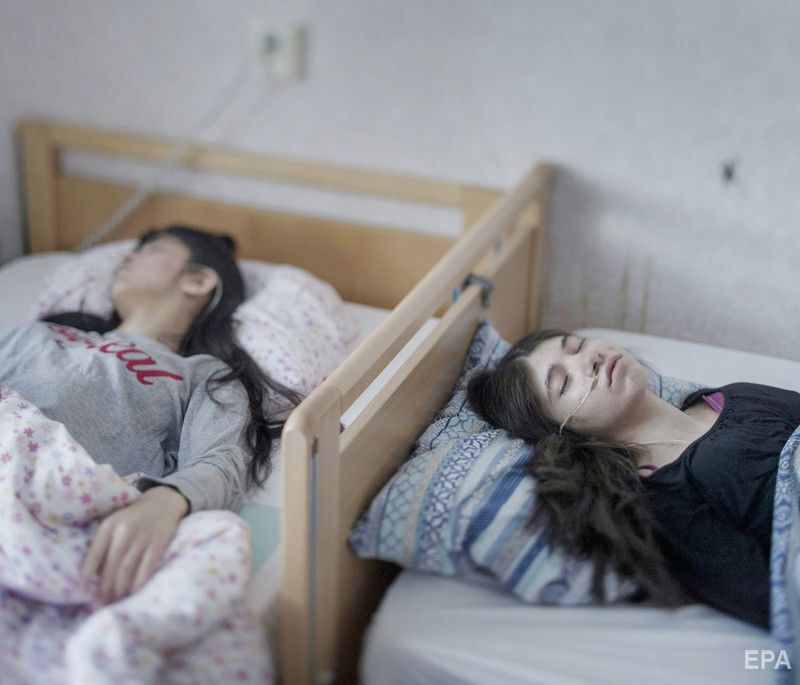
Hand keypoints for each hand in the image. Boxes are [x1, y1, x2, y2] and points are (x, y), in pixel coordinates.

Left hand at [80, 485, 188, 603]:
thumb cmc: (133, 517)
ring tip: (115, 600)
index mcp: (110, 525)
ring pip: (127, 567)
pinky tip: (134, 591)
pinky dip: (140, 580)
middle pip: (111, 564)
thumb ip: (104, 543)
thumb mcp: (115, 523)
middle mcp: (125, 530)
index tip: (82, 589)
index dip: (87, 572)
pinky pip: (147, 566)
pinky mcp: (159, 542)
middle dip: (104, 587)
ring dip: (120, 587)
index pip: (94, 553)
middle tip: (100, 603)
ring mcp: (143, 536)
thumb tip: (95, 574)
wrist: (162, 503)